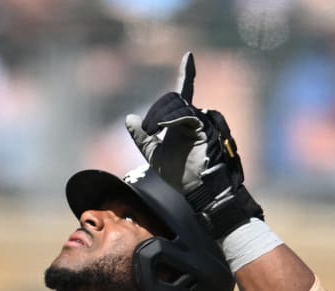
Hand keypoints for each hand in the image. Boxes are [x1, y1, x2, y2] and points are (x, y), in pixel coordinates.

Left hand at [124, 52, 262, 239]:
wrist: (200, 190)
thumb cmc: (181, 175)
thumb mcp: (154, 154)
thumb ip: (142, 136)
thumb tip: (129, 118)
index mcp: (185, 121)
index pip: (184, 93)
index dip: (186, 74)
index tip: (188, 56)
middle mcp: (197, 117)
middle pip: (172, 100)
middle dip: (156, 114)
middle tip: (149, 131)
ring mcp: (203, 121)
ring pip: (176, 106)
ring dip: (160, 117)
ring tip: (155, 133)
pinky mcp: (205, 128)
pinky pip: (184, 115)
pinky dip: (171, 119)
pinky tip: (162, 127)